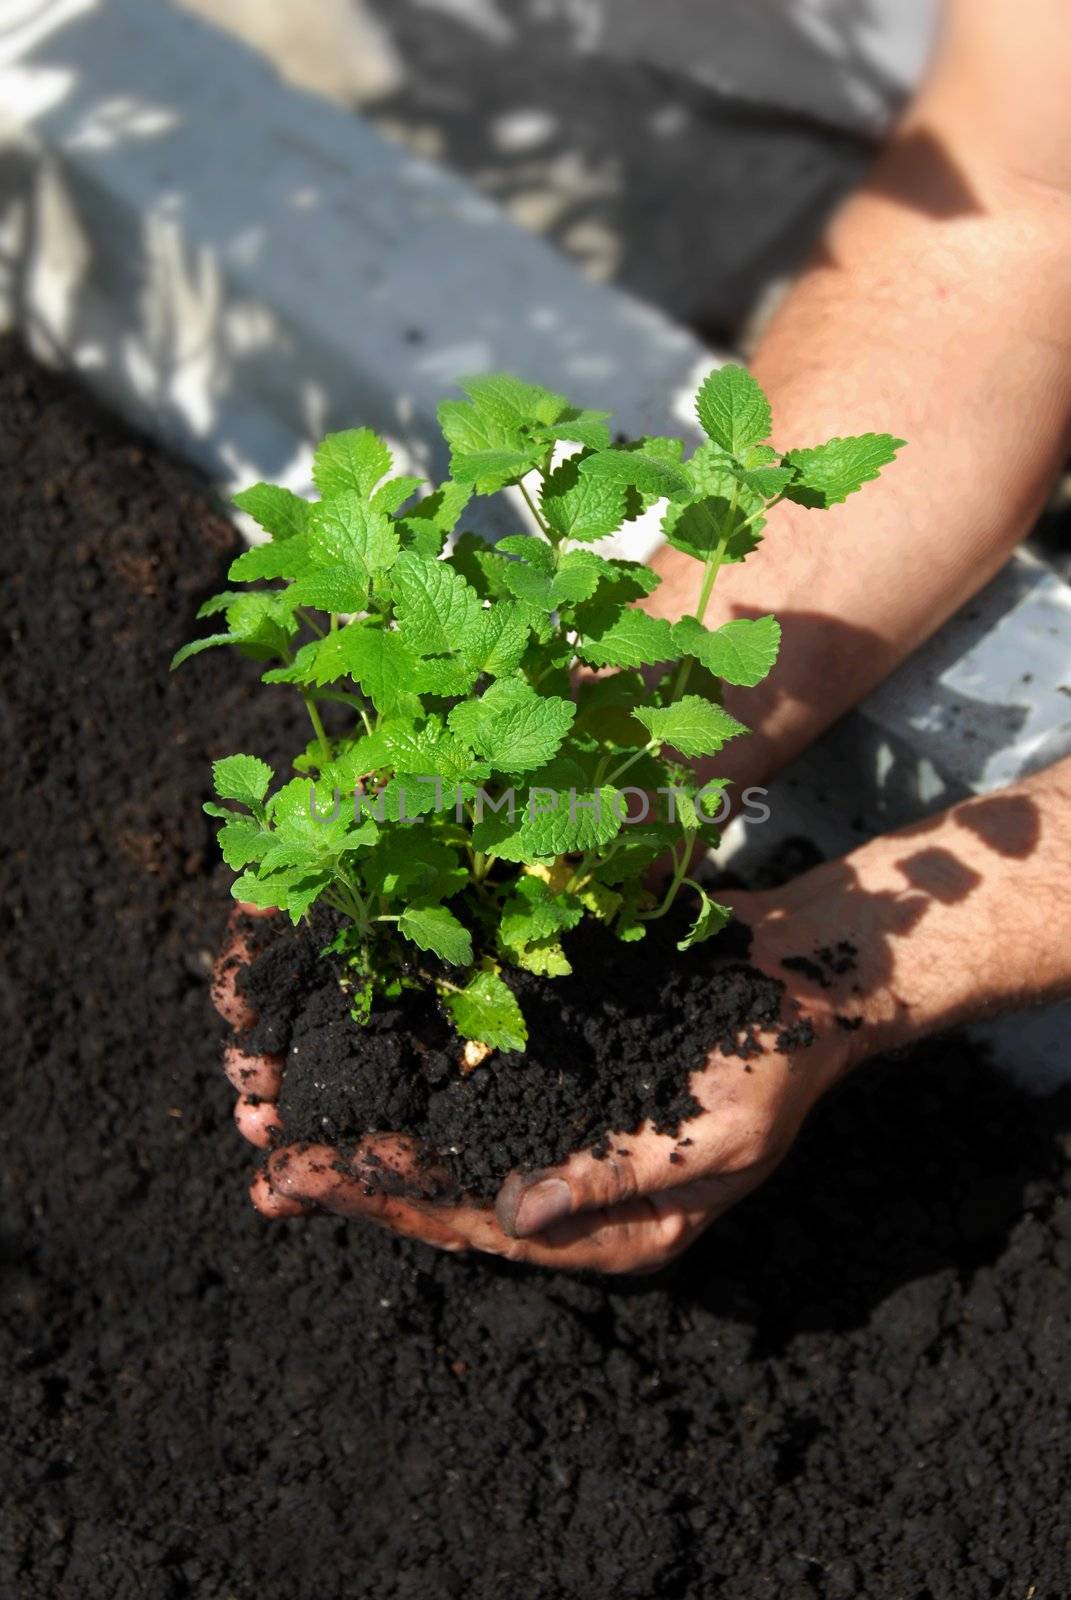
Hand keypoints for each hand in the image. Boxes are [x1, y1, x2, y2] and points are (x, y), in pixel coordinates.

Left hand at [212, 891, 864, 1273]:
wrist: (799, 977)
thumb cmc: (775, 1061)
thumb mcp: (717, 1132)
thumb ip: (620, 1178)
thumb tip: (518, 1214)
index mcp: (608, 1227)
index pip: (478, 1224)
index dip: (391, 1198)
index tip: (307, 1177)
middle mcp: (565, 1182)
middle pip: (439, 1185)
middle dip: (350, 1172)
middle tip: (263, 1159)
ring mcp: (552, 1121)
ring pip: (436, 1132)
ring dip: (358, 1121)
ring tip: (270, 1113)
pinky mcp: (544, 1059)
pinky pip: (459, 1070)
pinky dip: (399, 1060)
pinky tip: (339, 1043)